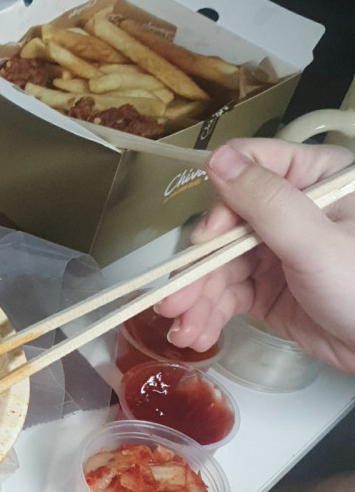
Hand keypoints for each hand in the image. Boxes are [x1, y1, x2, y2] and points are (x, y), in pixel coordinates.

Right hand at [156, 138, 354, 371]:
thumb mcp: (318, 243)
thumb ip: (268, 201)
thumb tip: (218, 159)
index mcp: (315, 178)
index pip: (250, 169)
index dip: (221, 204)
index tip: (206, 241)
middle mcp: (292, 208)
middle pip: (224, 224)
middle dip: (197, 267)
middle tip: (173, 301)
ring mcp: (278, 248)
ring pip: (219, 263)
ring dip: (197, 297)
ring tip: (182, 330)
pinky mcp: (269, 286)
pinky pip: (228, 292)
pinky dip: (208, 312)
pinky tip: (194, 333)